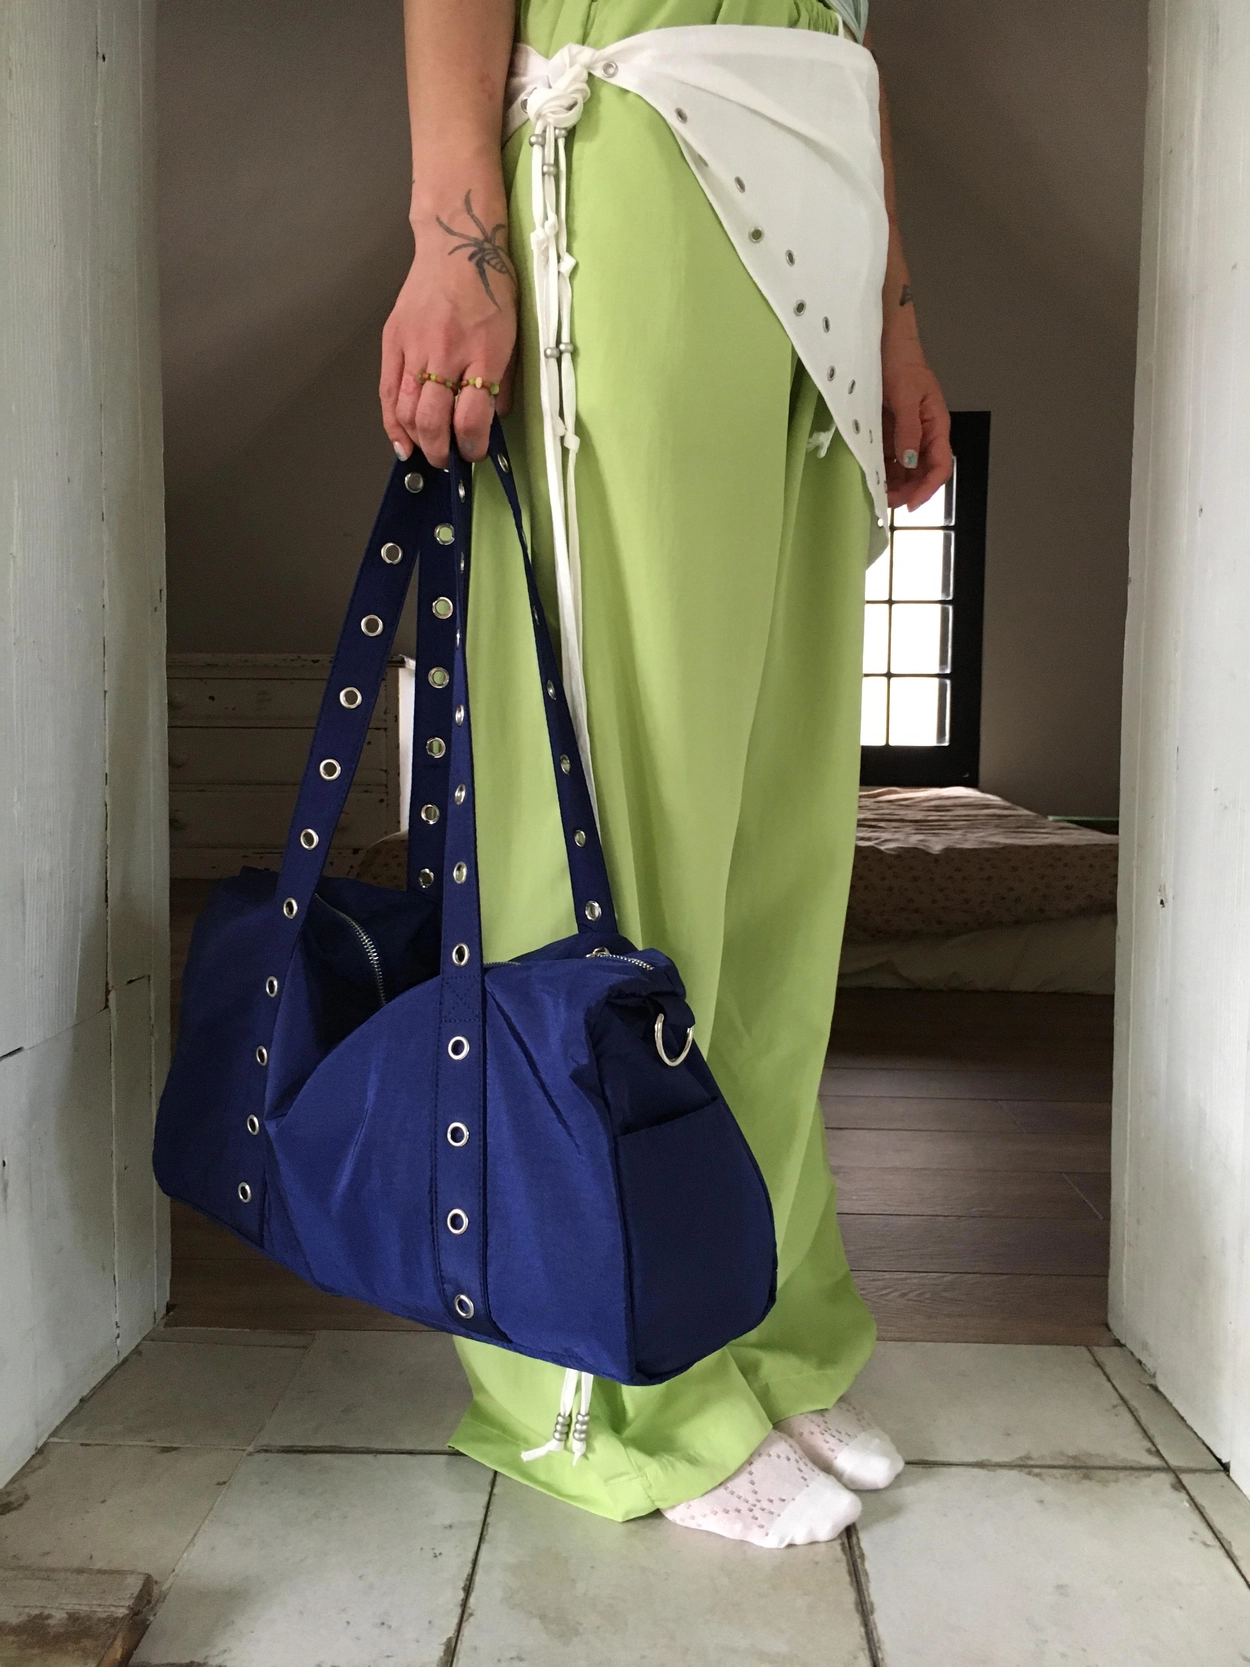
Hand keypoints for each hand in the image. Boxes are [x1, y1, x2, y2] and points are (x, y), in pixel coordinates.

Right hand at [380, 180, 516, 467]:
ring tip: (427, 452)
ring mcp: (414, 347)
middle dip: (440, 451)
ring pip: (406, 410)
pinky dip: (392, 421)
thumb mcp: (512, 336)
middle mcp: (446, 353)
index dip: (471, 446)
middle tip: (448, 461)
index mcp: (483, 353)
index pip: (471, 418)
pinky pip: (387, 391)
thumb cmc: (491, 288)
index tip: (475, 454)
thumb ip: (502, 382)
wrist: (457, 244)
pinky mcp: (393, 340)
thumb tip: (490, 421)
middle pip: (432, 420)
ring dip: (416, 440)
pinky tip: (401, 439)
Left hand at [881, 338, 952, 513]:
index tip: (910, 504)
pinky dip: (882, 469)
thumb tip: (910, 462)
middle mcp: (925, 433)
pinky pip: (889, 457)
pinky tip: (871, 477)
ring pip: (906, 469)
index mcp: (936, 425)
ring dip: (894, 484)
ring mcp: (907, 433)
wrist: (886, 342)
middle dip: (908, 490)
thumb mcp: (906, 397)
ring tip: (877, 494)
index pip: (940, 465)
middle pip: (923, 472)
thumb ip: (909, 430)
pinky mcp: (891, 431)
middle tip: (886, 502)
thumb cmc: (901, 363)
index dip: (927, 488)